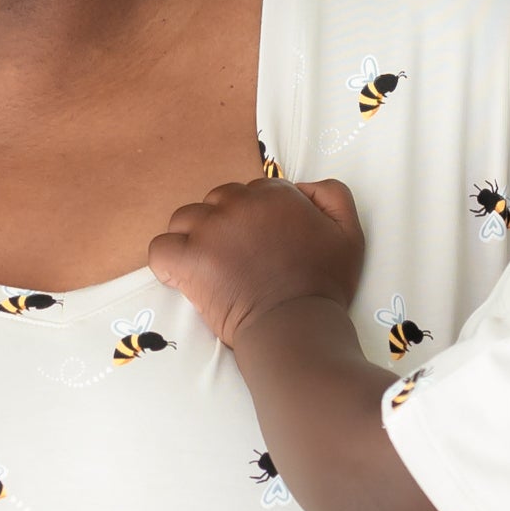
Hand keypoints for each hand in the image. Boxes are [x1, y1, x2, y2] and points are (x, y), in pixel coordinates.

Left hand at [147, 176, 366, 349]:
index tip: (262, 247)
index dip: (255, 220)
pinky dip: (168, 262)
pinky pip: (161, 248)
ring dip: (194, 239)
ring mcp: (210, 230)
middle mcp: (238, 204)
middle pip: (217, 202)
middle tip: (239, 261)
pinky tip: (184, 276)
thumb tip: (304, 185)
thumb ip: (332, 196)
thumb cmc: (324, 285)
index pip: (251, 192)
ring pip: (185, 220)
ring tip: (211, 268)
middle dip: (224, 227)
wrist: (297, 325)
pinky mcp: (188, 259)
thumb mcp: (349, 233)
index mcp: (274, 194)